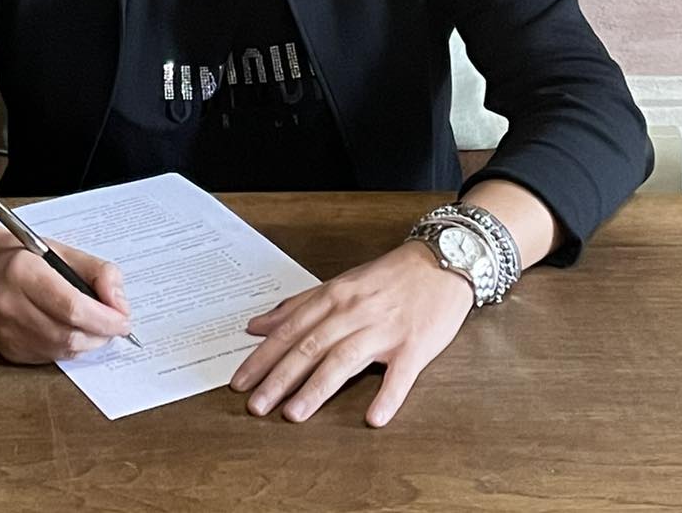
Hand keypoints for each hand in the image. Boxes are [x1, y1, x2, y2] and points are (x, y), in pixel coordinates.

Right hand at [0, 233, 132, 364]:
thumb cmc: (22, 256)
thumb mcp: (62, 250)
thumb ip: (97, 272)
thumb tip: (120, 304)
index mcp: (23, 272)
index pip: (71, 306)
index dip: (103, 318)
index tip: (124, 319)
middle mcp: (10, 306)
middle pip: (68, 334)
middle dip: (101, 334)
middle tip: (116, 324)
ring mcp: (6, 333)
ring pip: (62, 351)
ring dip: (88, 343)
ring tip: (98, 328)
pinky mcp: (7, 351)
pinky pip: (50, 357)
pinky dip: (69, 348)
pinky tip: (73, 331)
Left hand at [229, 242, 472, 426]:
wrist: (441, 262)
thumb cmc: (388, 277)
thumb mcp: (341, 284)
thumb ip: (299, 306)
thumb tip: (259, 325)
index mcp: (334, 297)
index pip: (291, 330)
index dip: (263, 356)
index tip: (240, 381)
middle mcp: (354, 312)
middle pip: (310, 346)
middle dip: (279, 377)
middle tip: (255, 405)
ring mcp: (384, 329)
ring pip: (344, 359)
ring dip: (317, 389)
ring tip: (293, 415)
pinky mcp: (414, 346)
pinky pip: (400, 375)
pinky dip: (387, 396)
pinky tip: (374, 418)